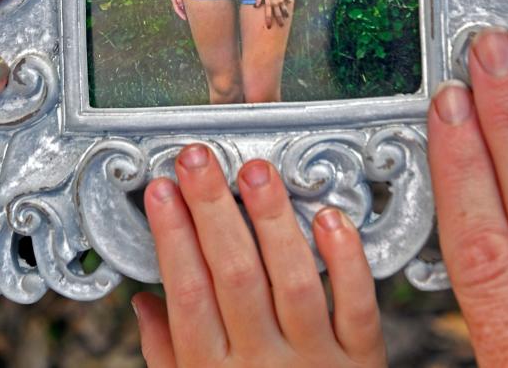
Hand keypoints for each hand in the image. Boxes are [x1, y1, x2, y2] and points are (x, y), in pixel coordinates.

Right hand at [135, 143, 384, 367]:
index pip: (186, 296)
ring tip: (254, 172)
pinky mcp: (363, 361)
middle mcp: (263, 367)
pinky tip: (329, 217)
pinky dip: (346, 260)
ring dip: (271, 221)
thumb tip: (144, 301)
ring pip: (292, 281)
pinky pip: (357, 306)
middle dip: (211, 211)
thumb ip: (168, 356)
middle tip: (197, 160)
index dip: (171, 238)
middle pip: (233, 277)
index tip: (160, 191)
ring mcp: (316, 363)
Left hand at [255, 0, 290, 27]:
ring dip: (286, 14)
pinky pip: (289, 1)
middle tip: (281, 26)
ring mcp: (282, 0)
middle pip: (278, 14)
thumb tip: (255, 6)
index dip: (268, 21)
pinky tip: (289, 3)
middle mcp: (276, 3)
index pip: (268, 14)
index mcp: (268, 2)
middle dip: (280, 21)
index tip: (269, 27)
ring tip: (287, 17)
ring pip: (285, 10)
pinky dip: (289, 2)